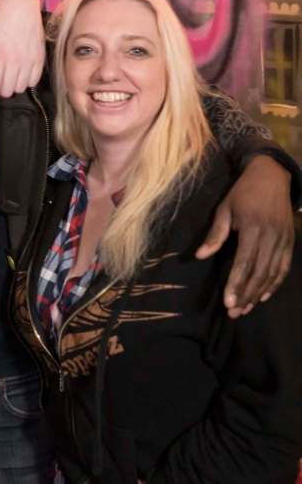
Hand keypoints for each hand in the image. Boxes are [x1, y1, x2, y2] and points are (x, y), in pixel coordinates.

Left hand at [0, 0, 44, 112]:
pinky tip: (19, 72)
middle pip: (6, 92)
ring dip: (11, 87)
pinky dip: (25, 82)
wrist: (19, 4)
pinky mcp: (40, 58)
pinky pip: (33, 81)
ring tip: (6, 75)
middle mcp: (15, 60)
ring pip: (19, 88)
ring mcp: (30, 60)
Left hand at [196, 155, 294, 317]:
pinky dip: (274, 283)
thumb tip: (199, 256)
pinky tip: (263, 296)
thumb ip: (215, 234)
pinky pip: (284, 267)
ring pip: (272, 273)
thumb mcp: (225, 209)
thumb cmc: (242, 193)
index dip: (237, 283)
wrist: (272, 176)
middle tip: (234, 313)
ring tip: (245, 309)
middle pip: (259, 272)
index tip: (228, 302)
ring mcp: (284, 240)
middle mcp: (271, 236)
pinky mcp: (290, 241)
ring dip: (258, 293)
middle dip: (246, 294)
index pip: (244, 262)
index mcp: (253, 228)